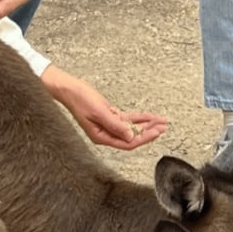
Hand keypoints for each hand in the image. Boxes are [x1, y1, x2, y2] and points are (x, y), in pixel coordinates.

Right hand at [43, 67, 168, 149]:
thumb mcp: (99, 112)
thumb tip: (131, 136)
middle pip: (132, 136)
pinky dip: (139, 118)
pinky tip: (150, 117)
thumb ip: (116, 125)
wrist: (69, 88)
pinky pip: (127, 119)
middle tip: (163, 126)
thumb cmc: (79, 99)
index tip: (156, 132)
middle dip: (149, 132)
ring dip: (146, 124)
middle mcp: (106, 133)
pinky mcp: (110, 116)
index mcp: (102, 137)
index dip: (143, 138)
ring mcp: (109, 125)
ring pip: (131, 128)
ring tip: (161, 122)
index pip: (128, 143)